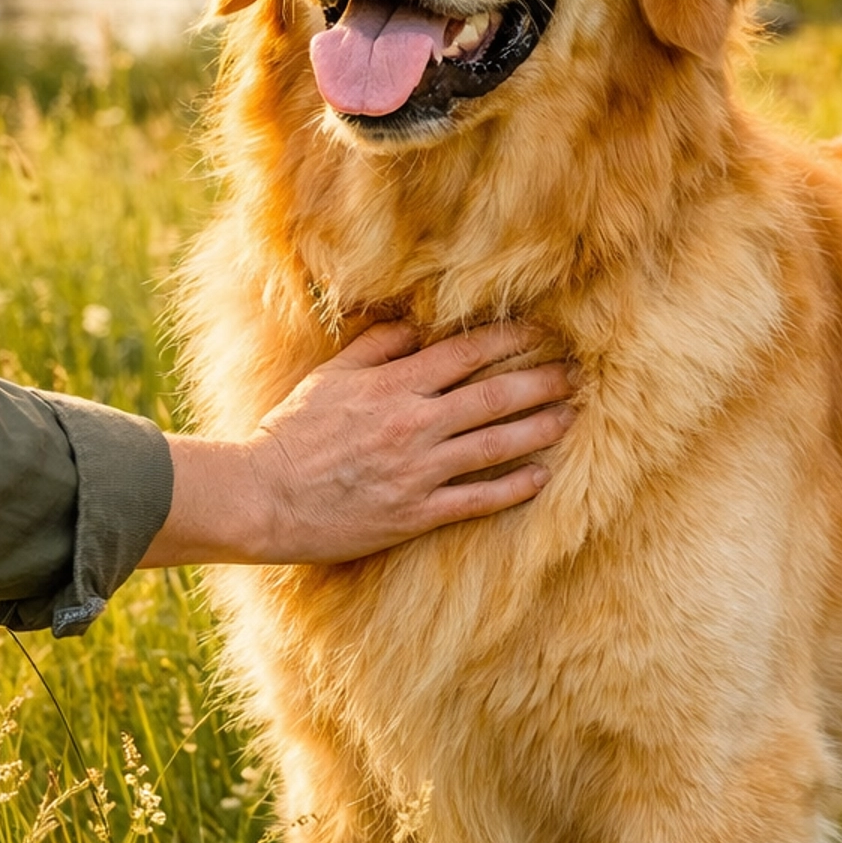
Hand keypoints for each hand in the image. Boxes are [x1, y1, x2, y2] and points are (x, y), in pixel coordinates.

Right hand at [142, 322, 574, 567]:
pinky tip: (542, 476)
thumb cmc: (293, 433)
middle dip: (542, 381)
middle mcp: (414, 424)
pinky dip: (513, 487)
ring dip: (540, 427)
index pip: (466, 354)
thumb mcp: (331, 377)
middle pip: (494, 396)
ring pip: (495, 444)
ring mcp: (419, 472)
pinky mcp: (416, 514)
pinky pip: (477, 499)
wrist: (264, 498)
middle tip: (577, 371)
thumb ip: (378, 349)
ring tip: (572, 415)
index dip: (511, 340)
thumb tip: (418, 328)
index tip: (544, 330)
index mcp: (394, 386)